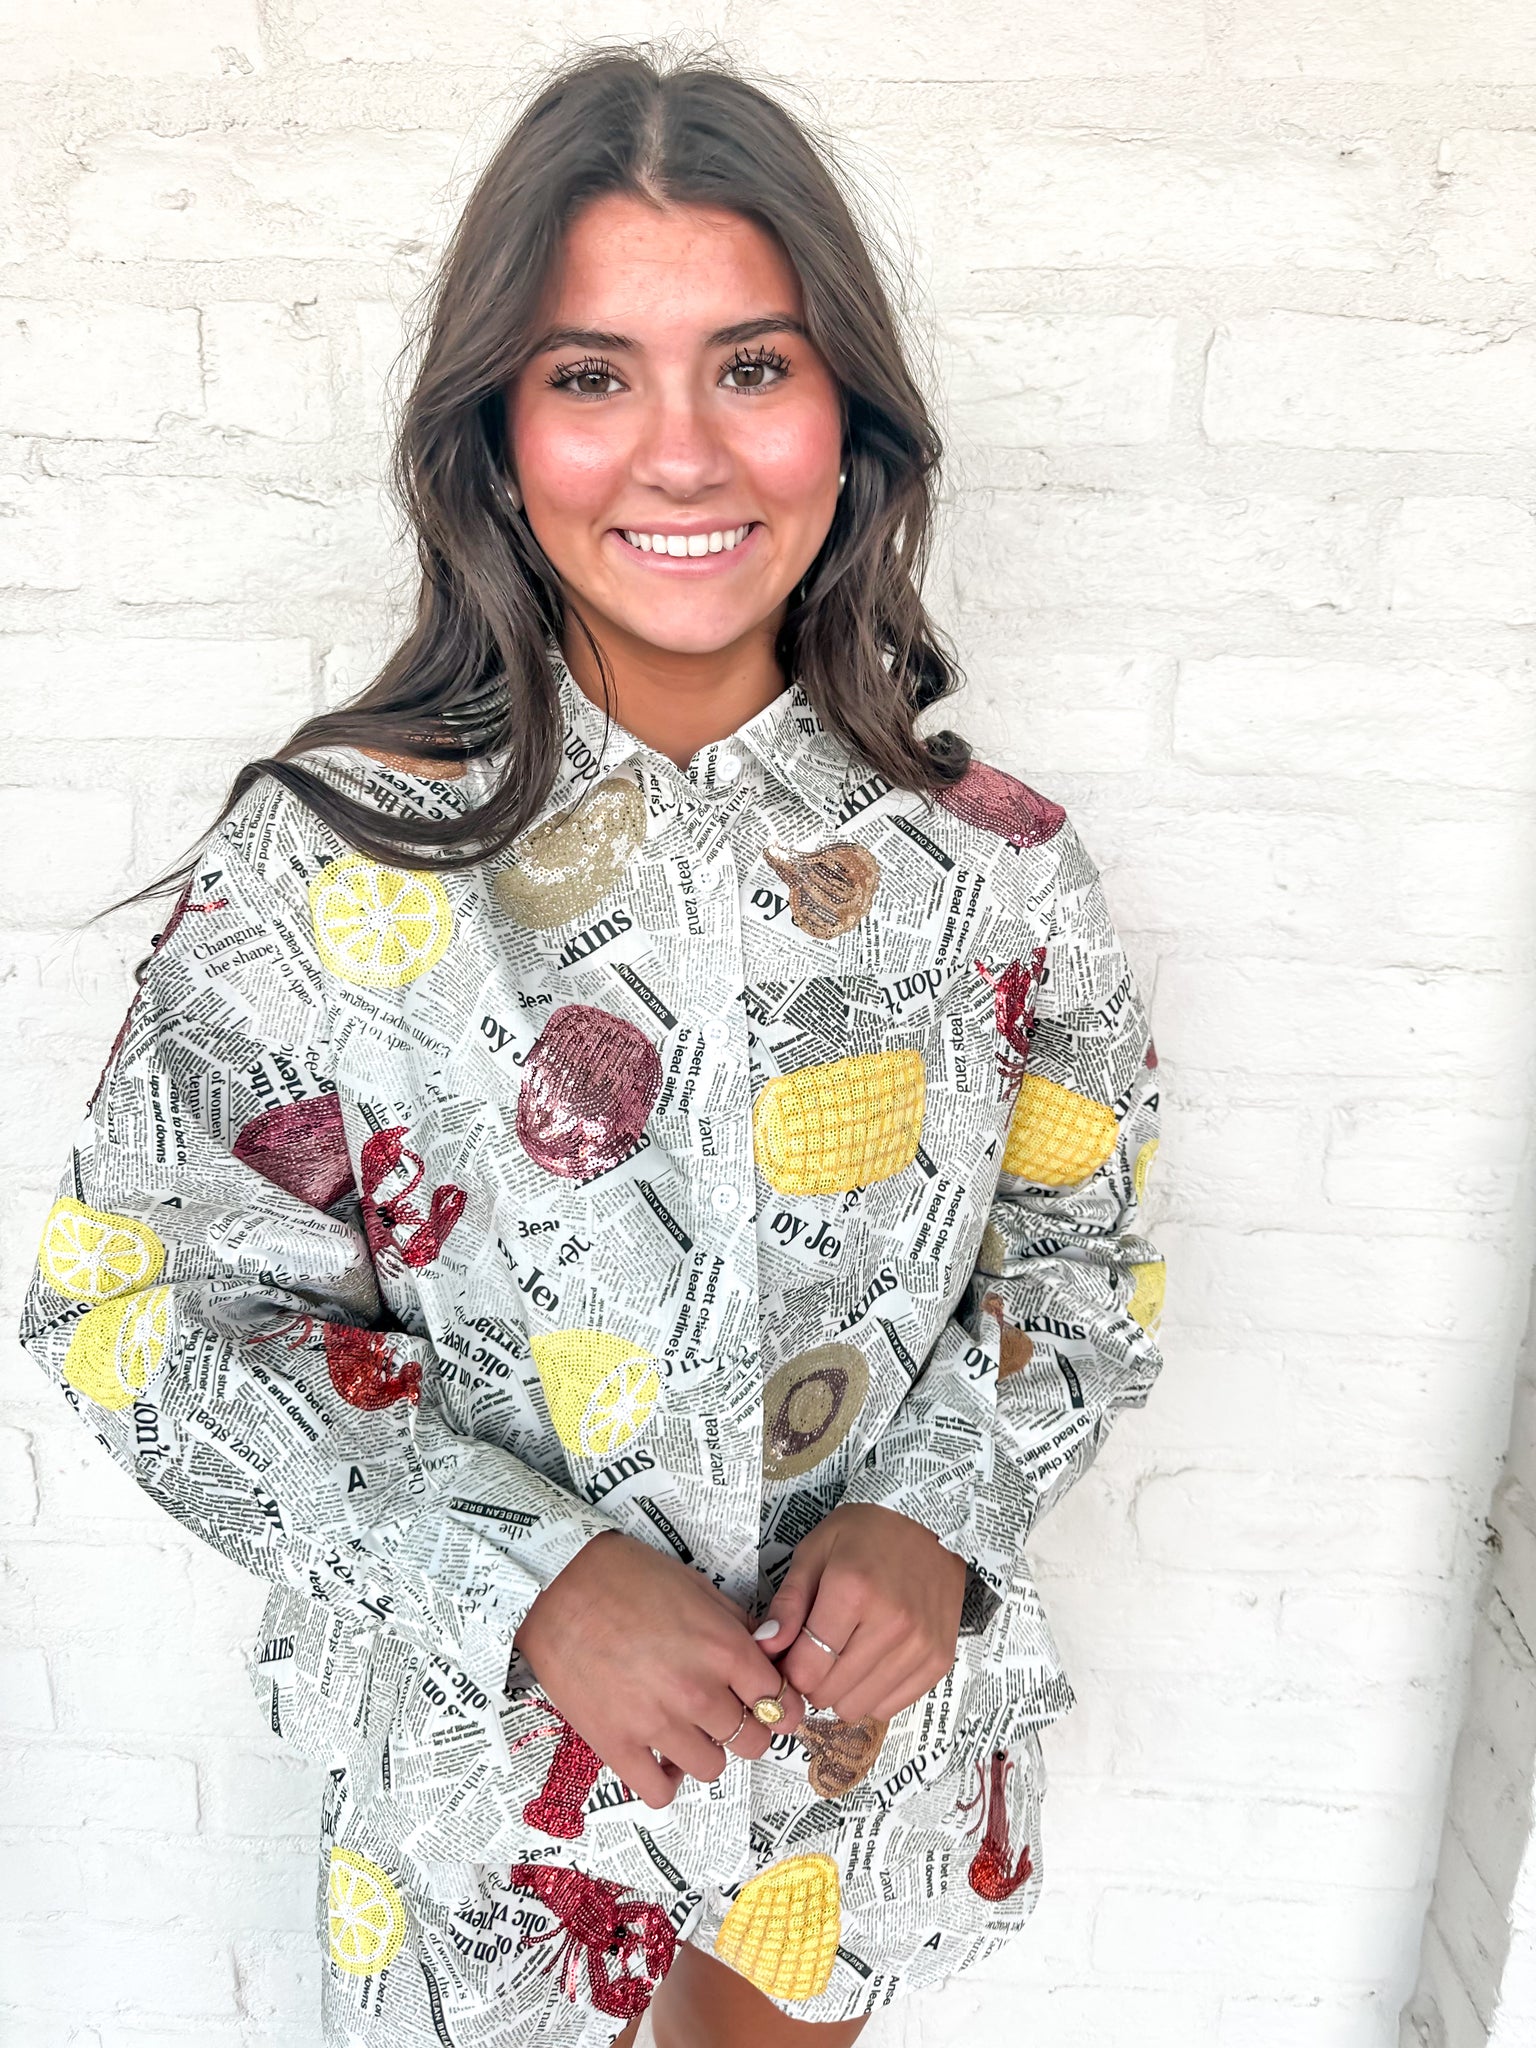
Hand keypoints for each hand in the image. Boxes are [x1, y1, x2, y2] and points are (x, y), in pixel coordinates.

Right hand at [512, 1530, 804, 1808]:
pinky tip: (661, 1759)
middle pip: (753, 1740)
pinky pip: (660, 1792)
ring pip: (712, 1768)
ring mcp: (657, 1724)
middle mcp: (697, 1691)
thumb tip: (765, 1652)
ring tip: (689, 1730)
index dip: (783, 1706)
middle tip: (730, 1716)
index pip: (779, 1700)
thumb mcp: (696, 1586)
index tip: (776, 1708)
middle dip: (749, 1729)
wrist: (557, 1588)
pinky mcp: (617, 1746)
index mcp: (723, 1648)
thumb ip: (735, 1625)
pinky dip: (667, 1782)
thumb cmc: (626, 1576)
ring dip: (707, 1751)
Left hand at [756, 1504, 966, 1721]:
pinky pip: (890, 1707)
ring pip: (858, 1707)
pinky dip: (872, 1693)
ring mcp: (920, 1645)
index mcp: (853, 1590)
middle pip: (829, 1693)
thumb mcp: (815, 1551)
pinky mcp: (939, 1660)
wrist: (930, 1524)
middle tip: (817, 1652)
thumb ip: (789, 1602)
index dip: (789, 1669)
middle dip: (813, 1680)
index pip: (806, 1668)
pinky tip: (871, 1661)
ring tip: (845, 1655)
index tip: (790, 1654)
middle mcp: (892, 1624)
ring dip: (842, 1690)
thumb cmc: (865, 1534)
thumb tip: (766, 1646)